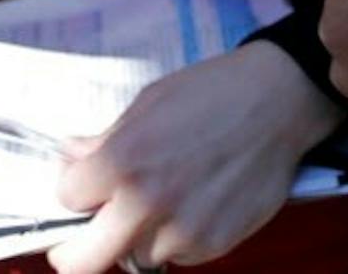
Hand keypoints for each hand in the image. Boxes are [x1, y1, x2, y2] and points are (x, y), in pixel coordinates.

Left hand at [46, 42, 337, 273]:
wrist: (281, 99)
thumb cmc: (216, 92)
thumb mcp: (150, 102)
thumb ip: (106, 139)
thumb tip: (73, 160)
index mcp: (124, 159)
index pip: (66, 197)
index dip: (76, 187)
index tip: (87, 184)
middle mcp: (148, 202)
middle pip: (81, 261)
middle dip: (77, 247)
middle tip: (92, 229)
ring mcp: (182, 229)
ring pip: (134, 257)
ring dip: (140, 236)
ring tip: (169, 199)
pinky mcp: (213, 244)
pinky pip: (177, 255)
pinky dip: (178, 237)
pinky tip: (198, 201)